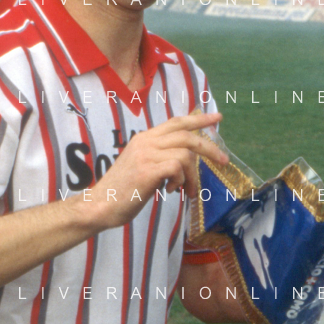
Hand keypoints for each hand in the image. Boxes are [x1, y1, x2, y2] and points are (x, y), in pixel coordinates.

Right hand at [91, 112, 225, 229]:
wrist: (100, 205)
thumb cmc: (123, 190)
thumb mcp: (144, 166)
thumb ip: (162, 158)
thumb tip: (187, 160)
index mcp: (145, 138)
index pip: (176, 122)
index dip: (199, 119)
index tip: (217, 118)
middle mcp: (145, 142)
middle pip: (186, 135)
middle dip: (210, 148)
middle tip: (223, 161)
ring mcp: (145, 155)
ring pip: (185, 154)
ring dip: (192, 175)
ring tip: (185, 190)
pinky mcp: (146, 171)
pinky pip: (177, 167)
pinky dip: (180, 180)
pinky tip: (169, 190)